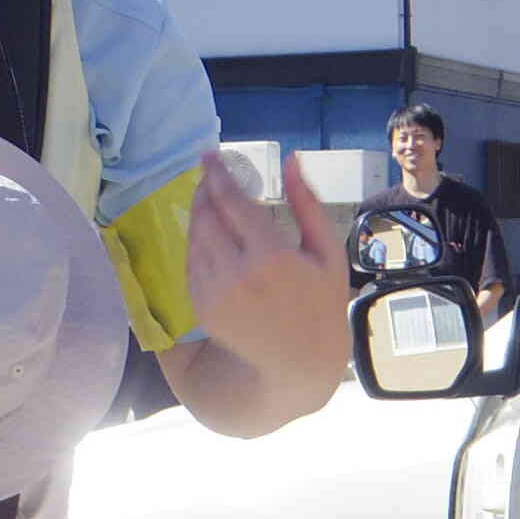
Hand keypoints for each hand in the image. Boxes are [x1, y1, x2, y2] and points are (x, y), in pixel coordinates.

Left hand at [185, 152, 351, 403]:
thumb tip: (291, 160)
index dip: (218, 174)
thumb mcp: (327, 252)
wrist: (301, 362)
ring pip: (195, 238)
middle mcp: (238, 273)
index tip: (210, 156)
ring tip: (210, 202)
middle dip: (205, 190)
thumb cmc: (321, 304)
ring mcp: (216, 293)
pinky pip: (192, 263)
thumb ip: (307, 204)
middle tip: (210, 175)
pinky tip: (211, 236)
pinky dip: (198, 243)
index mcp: (272, 255)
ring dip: (199, 214)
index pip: (232, 201)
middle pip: (206, 216)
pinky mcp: (203, 308)